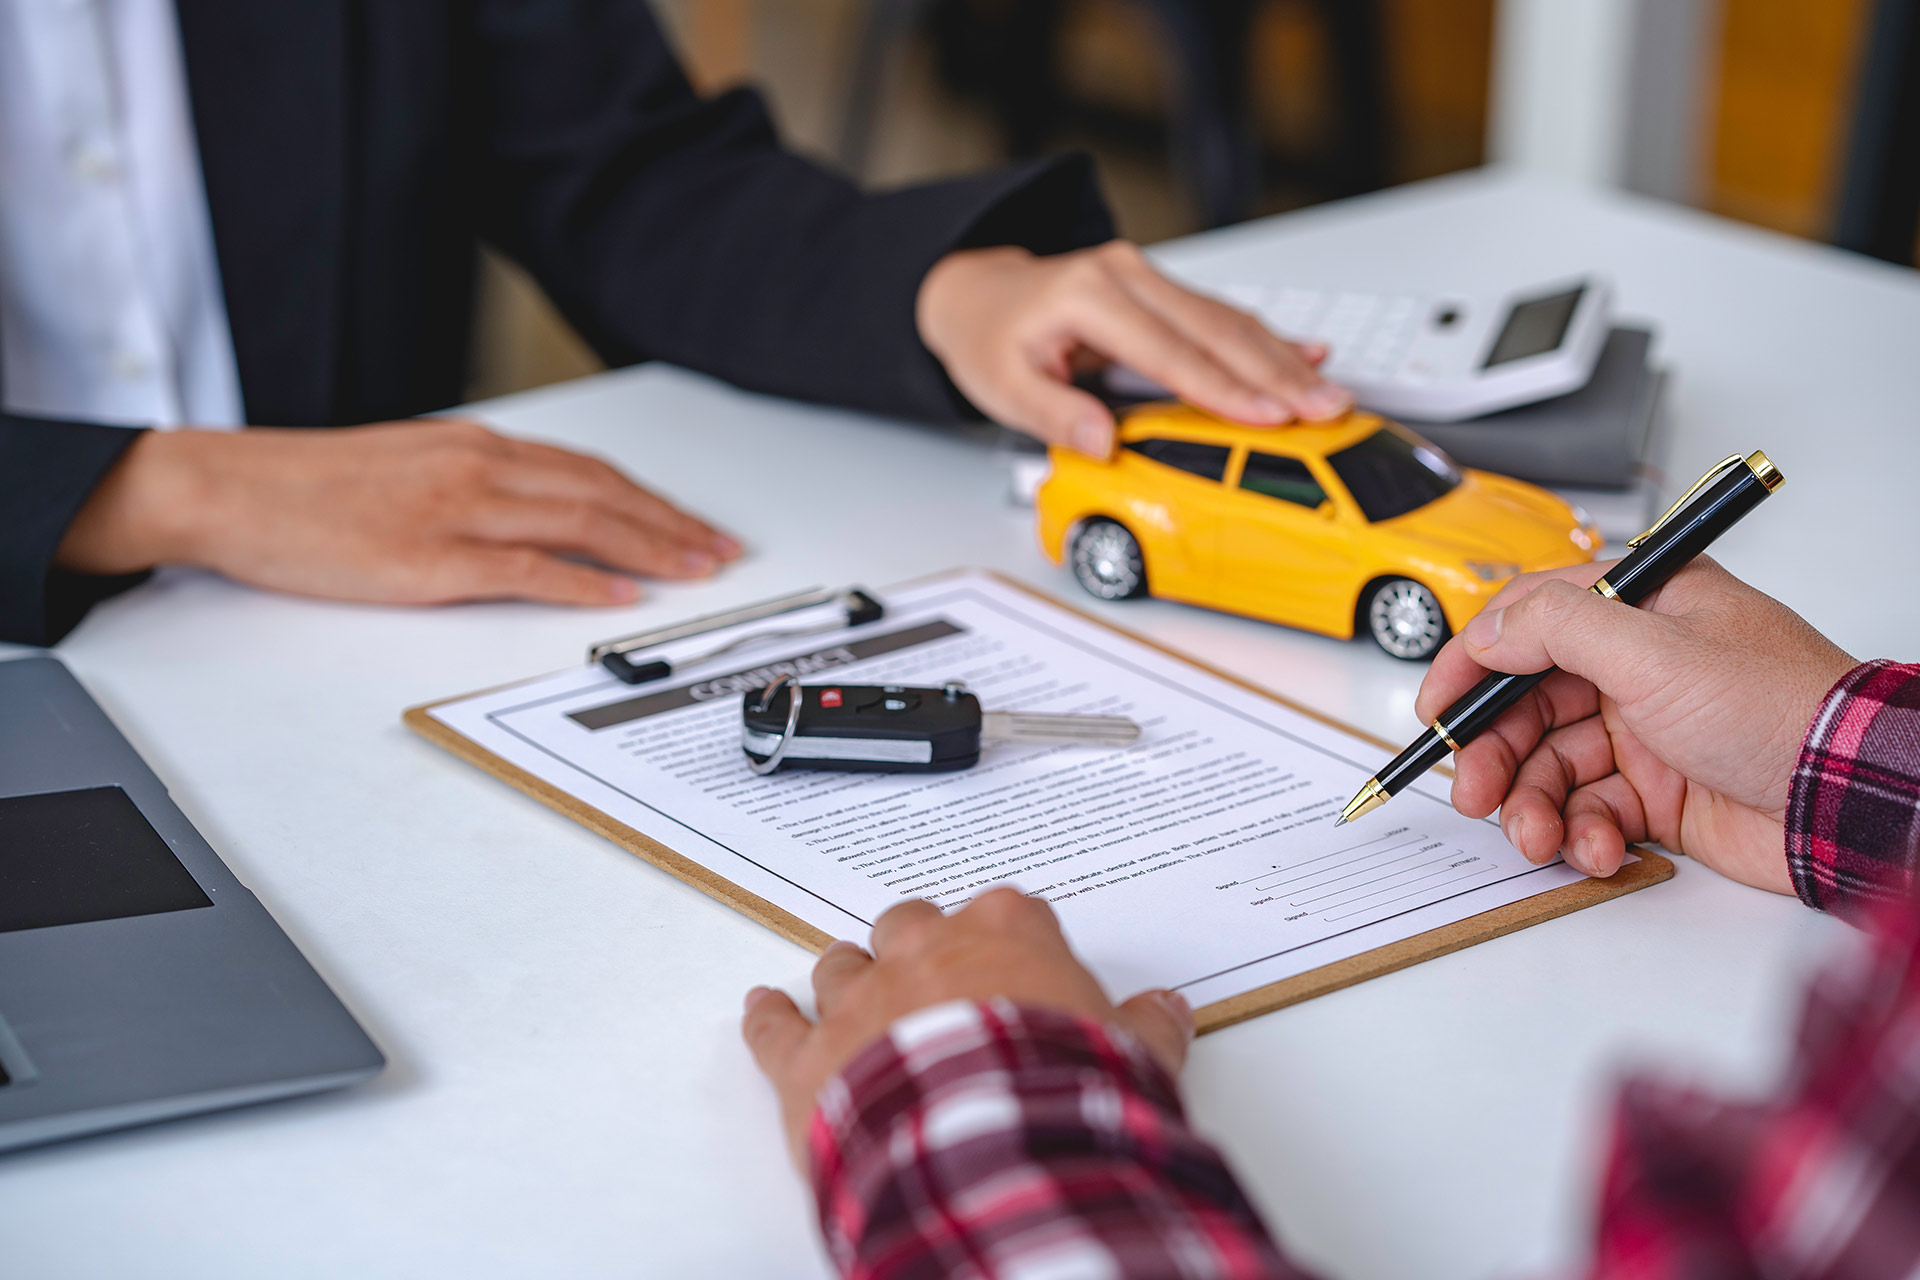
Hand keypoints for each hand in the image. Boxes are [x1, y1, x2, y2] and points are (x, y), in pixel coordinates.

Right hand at [56, 419, 740, 605]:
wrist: (232, 488)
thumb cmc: (311, 485)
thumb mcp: (409, 465)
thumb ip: (475, 482)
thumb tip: (531, 505)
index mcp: (476, 447)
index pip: (588, 470)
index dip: (652, 499)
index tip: (694, 523)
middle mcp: (478, 469)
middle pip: (601, 494)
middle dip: (671, 525)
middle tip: (721, 550)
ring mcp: (456, 512)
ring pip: (579, 524)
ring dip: (648, 548)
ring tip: (696, 569)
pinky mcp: (429, 559)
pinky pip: (524, 570)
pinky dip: (580, 582)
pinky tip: (618, 597)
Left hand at [741, 888, 1193, 1166]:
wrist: (992, 1145)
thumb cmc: (1060, 1092)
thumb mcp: (1134, 1057)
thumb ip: (1148, 1027)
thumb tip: (1169, 1011)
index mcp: (1006, 933)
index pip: (1007, 912)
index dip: (1008, 941)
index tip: (1015, 964)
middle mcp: (926, 951)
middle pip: (910, 924)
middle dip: (916, 947)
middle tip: (929, 974)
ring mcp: (863, 1000)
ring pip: (840, 965)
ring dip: (847, 978)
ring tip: (851, 991)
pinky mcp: (810, 1059)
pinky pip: (775, 1027)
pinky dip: (767, 1018)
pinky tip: (762, 1007)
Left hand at [917, 241, 1350, 457]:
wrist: (980, 293)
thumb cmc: (990, 337)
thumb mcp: (999, 385)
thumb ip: (1051, 413)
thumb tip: (1101, 441)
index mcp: (1089, 294)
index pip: (1169, 351)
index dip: (1224, 388)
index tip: (1270, 416)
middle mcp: (1125, 274)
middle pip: (1216, 330)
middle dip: (1276, 374)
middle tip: (1325, 408)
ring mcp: (1147, 276)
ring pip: (1228, 320)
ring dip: (1281, 360)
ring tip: (1329, 394)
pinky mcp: (1161, 289)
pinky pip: (1220, 315)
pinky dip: (1266, 340)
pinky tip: (1308, 355)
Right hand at [1415, 558, 1856, 890]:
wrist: (1850, 799)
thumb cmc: (1777, 708)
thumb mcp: (1654, 649)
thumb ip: (1557, 627)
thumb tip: (1489, 625)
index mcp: (1638, 608)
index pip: (1526, 622)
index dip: (1472, 666)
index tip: (1436, 710)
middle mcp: (1637, 665)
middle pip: (1527, 706)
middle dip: (1495, 755)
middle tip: (1474, 793)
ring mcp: (1645, 731)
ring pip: (1551, 766)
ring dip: (1533, 806)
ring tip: (1538, 838)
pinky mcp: (1657, 794)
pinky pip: (1589, 812)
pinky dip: (1581, 836)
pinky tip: (1598, 849)